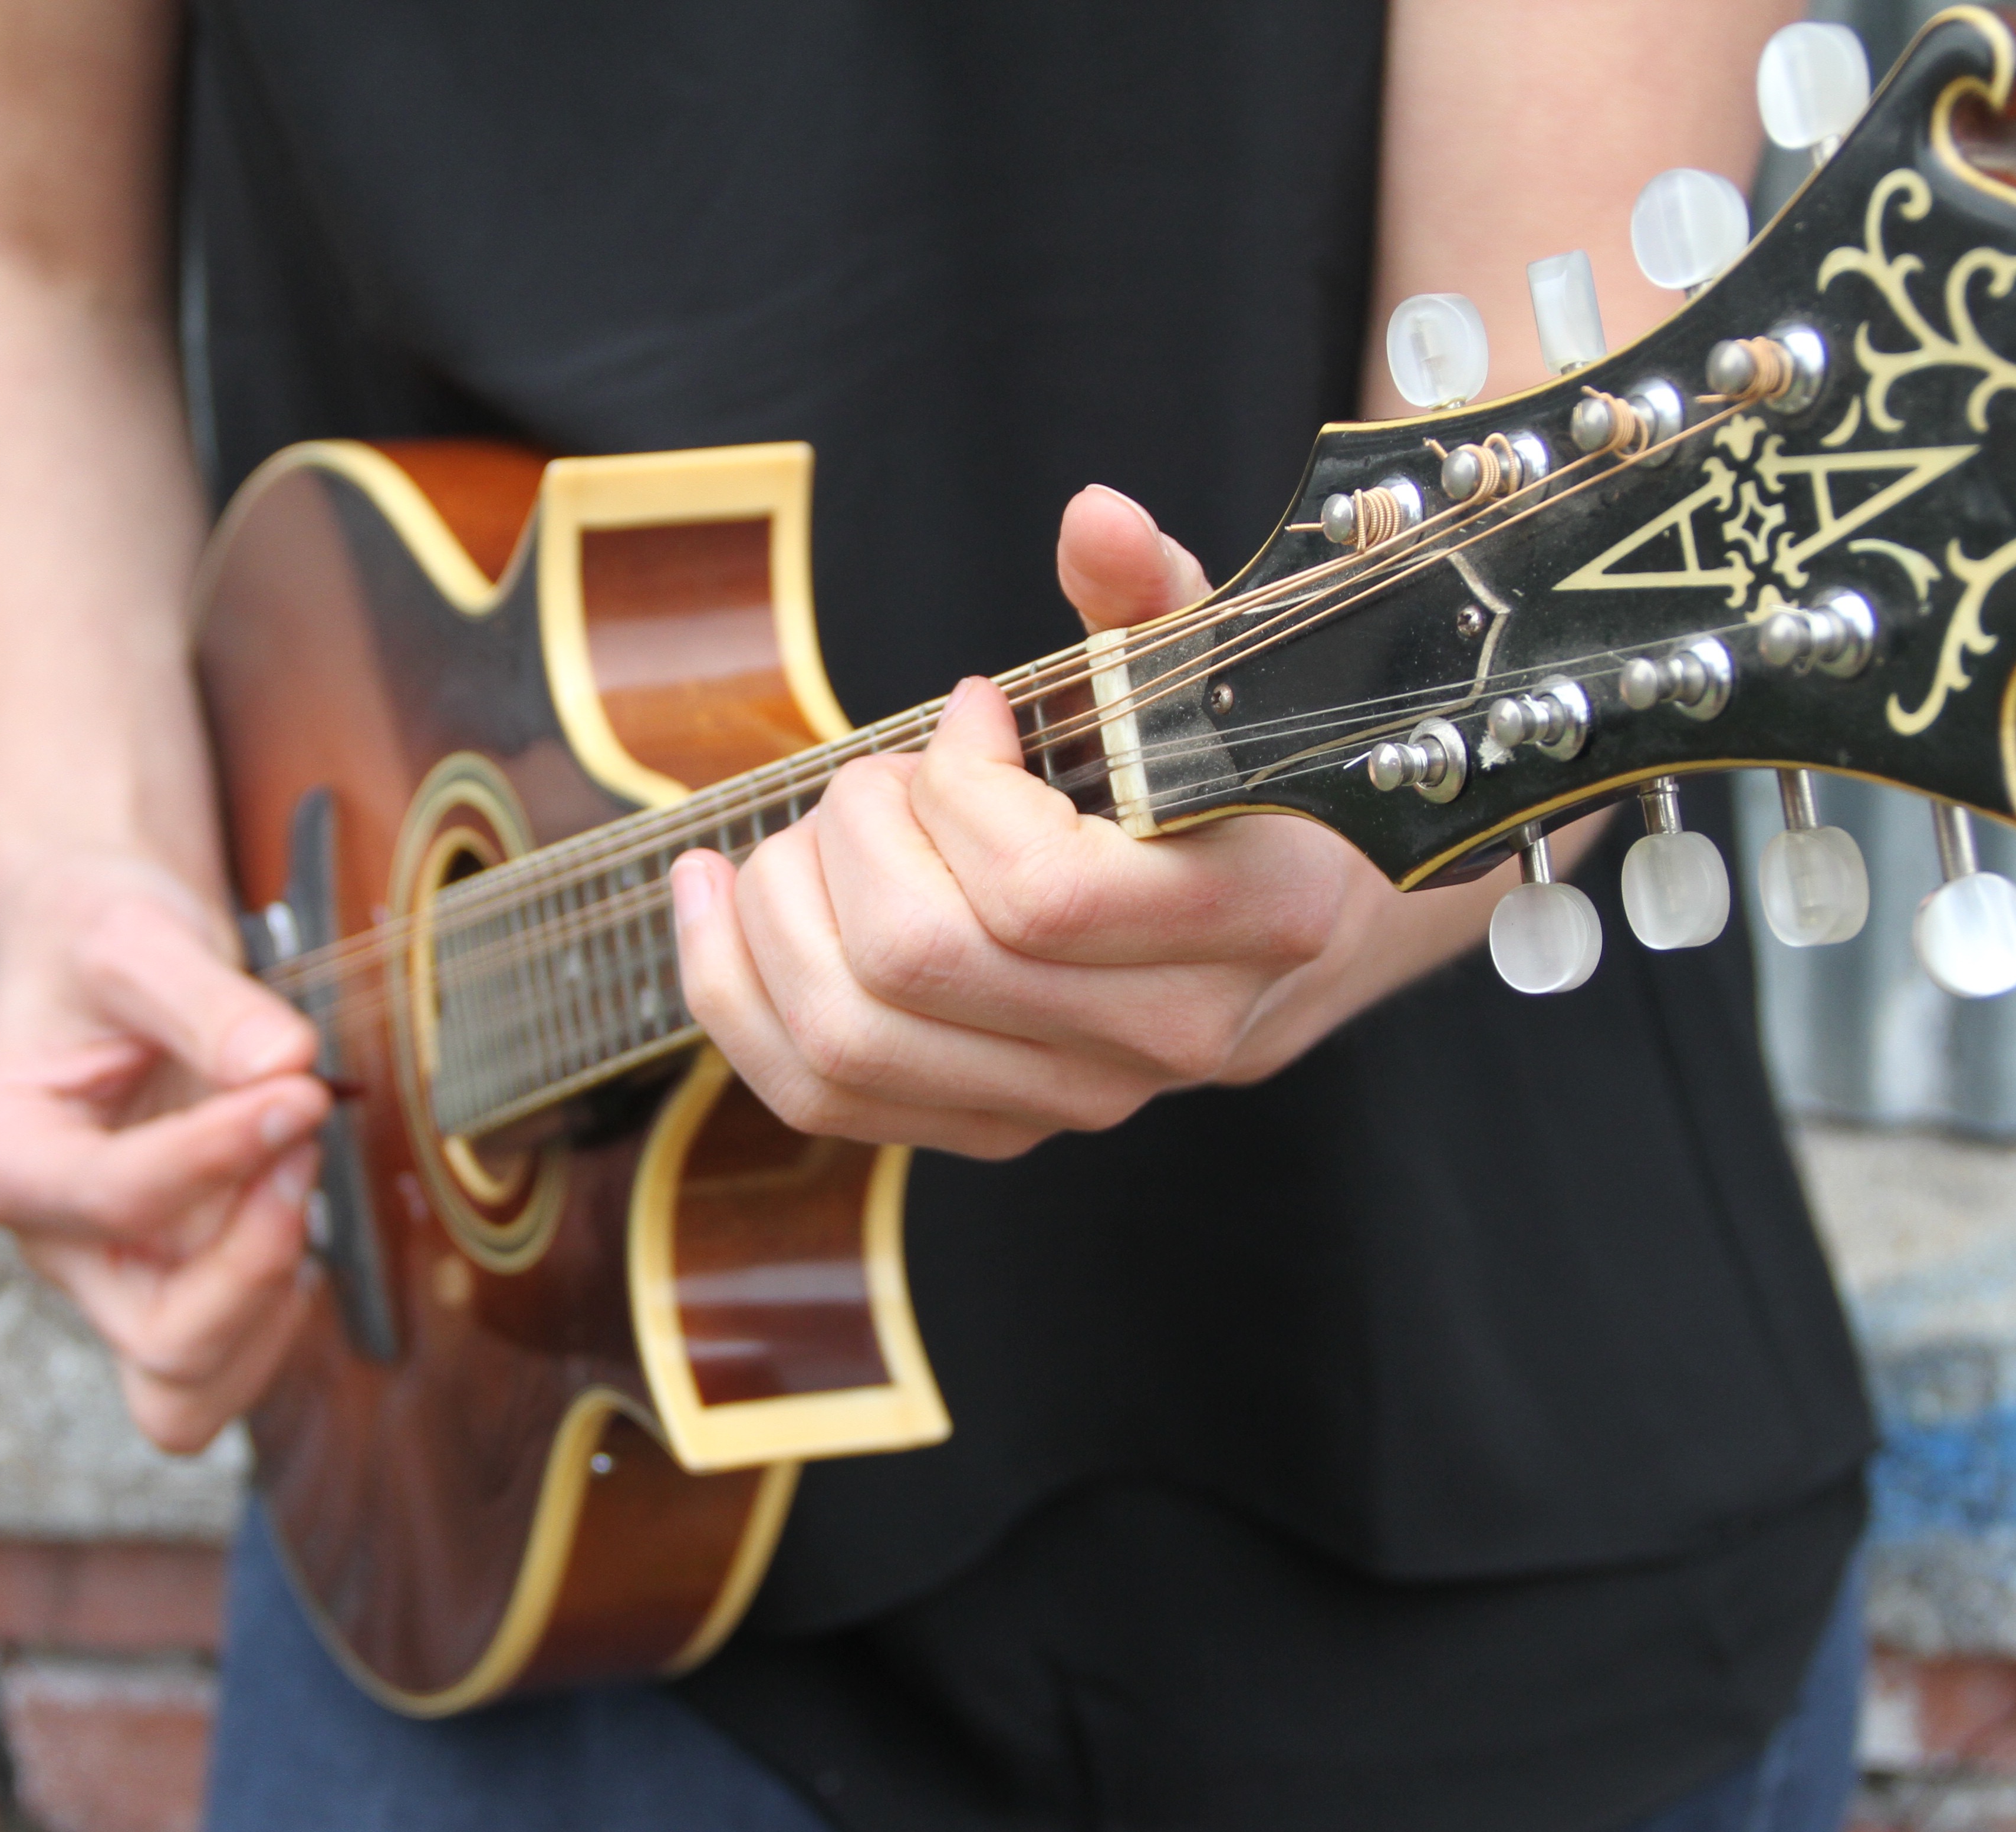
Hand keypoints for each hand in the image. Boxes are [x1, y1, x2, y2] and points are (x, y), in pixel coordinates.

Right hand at [0, 848, 332, 1451]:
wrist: (100, 955)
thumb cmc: (97, 945)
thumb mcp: (138, 938)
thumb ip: (207, 1001)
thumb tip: (285, 1065)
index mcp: (2, 1158)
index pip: (119, 1200)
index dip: (224, 1153)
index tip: (299, 1086)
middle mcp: (51, 1241)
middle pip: (164, 1340)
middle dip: (256, 1260)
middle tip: (302, 1145)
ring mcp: (112, 1275)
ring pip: (194, 1387)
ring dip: (272, 1301)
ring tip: (300, 1181)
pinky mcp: (170, 1282)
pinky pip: (232, 1358)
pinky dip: (281, 1306)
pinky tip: (294, 1207)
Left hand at [670, 484, 1466, 1158]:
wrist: (1300, 917)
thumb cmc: (1237, 778)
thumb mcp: (1213, 671)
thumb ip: (1151, 596)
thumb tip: (1094, 518)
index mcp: (1251, 917)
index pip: (1040, 894)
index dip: (958, 788)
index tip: (967, 715)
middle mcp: (1170, 1033)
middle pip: (921, 964)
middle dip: (853, 835)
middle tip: (875, 773)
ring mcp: (1080, 1099)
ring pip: (850, 1044)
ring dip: (780, 915)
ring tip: (802, 831)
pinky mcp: (1000, 1129)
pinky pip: (819, 1098)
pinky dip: (735, 995)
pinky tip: (714, 901)